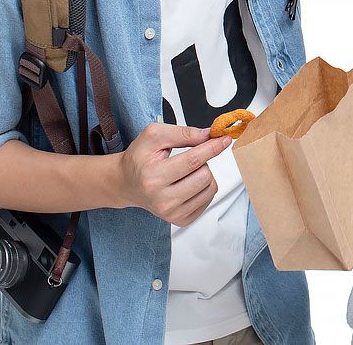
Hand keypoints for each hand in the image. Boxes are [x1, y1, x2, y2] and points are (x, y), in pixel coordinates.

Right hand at [117, 123, 231, 226]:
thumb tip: (209, 135)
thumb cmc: (139, 157)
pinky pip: (208, 200)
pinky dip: (204, 187)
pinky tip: (189, 183)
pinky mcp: (180, 220)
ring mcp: (172, 213)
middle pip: (204, 175)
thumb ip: (183, 133)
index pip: (192, 161)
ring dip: (205, 174)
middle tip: (189, 158)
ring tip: (187, 171)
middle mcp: (162, 199)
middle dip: (203, 161)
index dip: (212, 147)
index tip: (225, 139)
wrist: (126, 183)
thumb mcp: (154, 135)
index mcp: (153, 176)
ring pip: (210, 188)